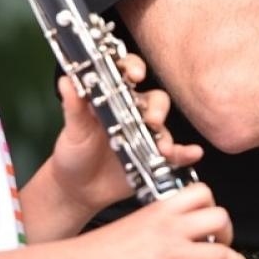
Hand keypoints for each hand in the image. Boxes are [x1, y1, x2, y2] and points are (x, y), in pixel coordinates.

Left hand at [47, 64, 203, 215]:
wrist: (77, 190)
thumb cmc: (73, 154)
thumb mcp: (72, 130)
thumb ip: (73, 106)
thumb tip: (66, 80)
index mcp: (112, 99)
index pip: (127, 73)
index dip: (134, 68)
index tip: (135, 74)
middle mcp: (134, 113)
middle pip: (155, 99)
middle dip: (157, 107)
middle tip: (151, 119)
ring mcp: (145, 136)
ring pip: (164, 127)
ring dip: (167, 135)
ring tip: (162, 148)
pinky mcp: (154, 158)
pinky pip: (174, 153)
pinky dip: (185, 153)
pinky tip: (192, 154)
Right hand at [65, 182, 254, 258]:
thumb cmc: (88, 253)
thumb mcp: (128, 226)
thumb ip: (151, 229)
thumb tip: (162, 242)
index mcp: (158, 211)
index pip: (200, 192)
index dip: (212, 205)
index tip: (212, 217)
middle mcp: (169, 229)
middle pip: (219, 215)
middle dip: (229, 230)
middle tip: (224, 242)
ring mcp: (170, 256)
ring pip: (221, 252)